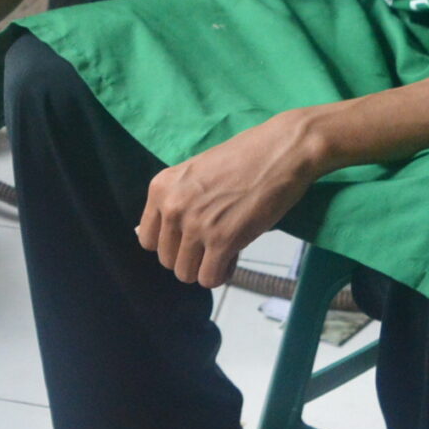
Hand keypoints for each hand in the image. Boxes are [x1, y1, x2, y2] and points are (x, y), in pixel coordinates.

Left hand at [136, 113, 333, 288]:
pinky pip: (209, 278)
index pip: (147, 238)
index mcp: (160, 189)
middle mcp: (172, 207)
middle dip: (190, 257)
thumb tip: (158, 236)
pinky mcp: (222, 240)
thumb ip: (175, 202)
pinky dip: (221, 274)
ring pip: (185, 273)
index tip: (190, 237)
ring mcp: (196, 225)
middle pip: (166, 259)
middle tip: (212, 244)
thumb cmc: (243, 158)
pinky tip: (233, 257)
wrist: (280, 150)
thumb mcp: (194, 174)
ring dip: (205, 268)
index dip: (171, 243)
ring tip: (224, 251)